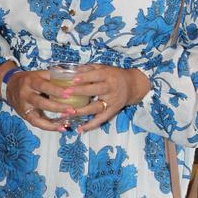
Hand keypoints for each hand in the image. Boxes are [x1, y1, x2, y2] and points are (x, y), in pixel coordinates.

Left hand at [5, 65, 149, 132]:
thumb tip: (66, 69)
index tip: (72, 79)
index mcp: (107, 75)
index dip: (84, 77)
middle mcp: (111, 88)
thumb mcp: (102, 68)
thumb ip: (86, 69)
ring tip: (68, 113)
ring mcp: (112, 101)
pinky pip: (101, 120)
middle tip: (65, 94)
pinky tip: (80, 129)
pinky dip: (91, 125)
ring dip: (82, 111)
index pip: (95, 75)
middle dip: (80, 92)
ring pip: (96, 107)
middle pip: (95, 90)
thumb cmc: (112, 75)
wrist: (131, 85)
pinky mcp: (112, 111)